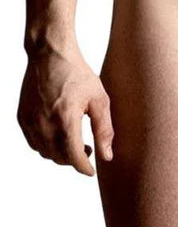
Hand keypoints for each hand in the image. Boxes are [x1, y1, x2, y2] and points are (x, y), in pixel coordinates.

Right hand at [17, 46, 113, 175]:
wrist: (50, 54)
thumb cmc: (77, 73)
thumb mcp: (99, 98)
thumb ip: (104, 129)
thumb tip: (107, 156)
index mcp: (65, 120)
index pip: (74, 158)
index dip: (84, 168)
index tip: (91, 171)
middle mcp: (44, 125)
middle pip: (59, 158)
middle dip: (74, 160)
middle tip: (87, 150)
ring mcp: (30, 122)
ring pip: (45, 153)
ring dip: (59, 154)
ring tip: (74, 142)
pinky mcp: (22, 118)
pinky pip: (33, 142)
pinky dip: (46, 145)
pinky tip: (57, 134)